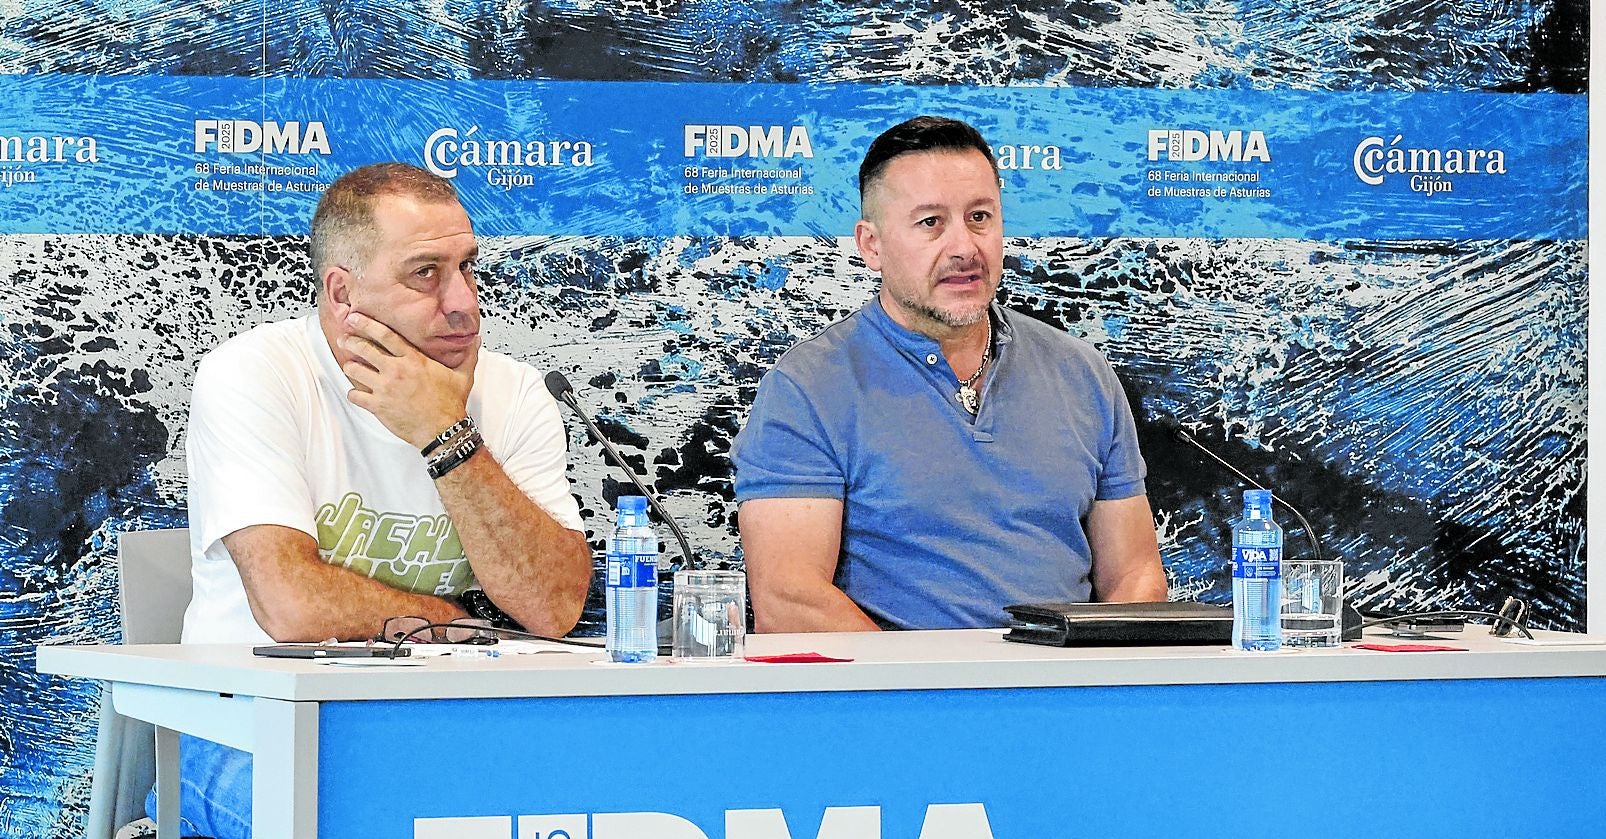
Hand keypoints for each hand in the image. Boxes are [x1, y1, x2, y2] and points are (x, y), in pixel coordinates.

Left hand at [341, 311, 476, 447]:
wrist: (443, 431)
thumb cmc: (451, 404)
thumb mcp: (462, 376)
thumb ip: (468, 355)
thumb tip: (476, 339)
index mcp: (413, 360)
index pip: (384, 335)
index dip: (366, 324)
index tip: (354, 318)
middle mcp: (395, 371)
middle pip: (364, 349)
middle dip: (350, 342)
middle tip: (344, 339)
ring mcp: (384, 388)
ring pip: (354, 370)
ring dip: (350, 367)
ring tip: (350, 366)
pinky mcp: (378, 406)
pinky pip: (355, 395)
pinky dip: (353, 394)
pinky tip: (357, 393)